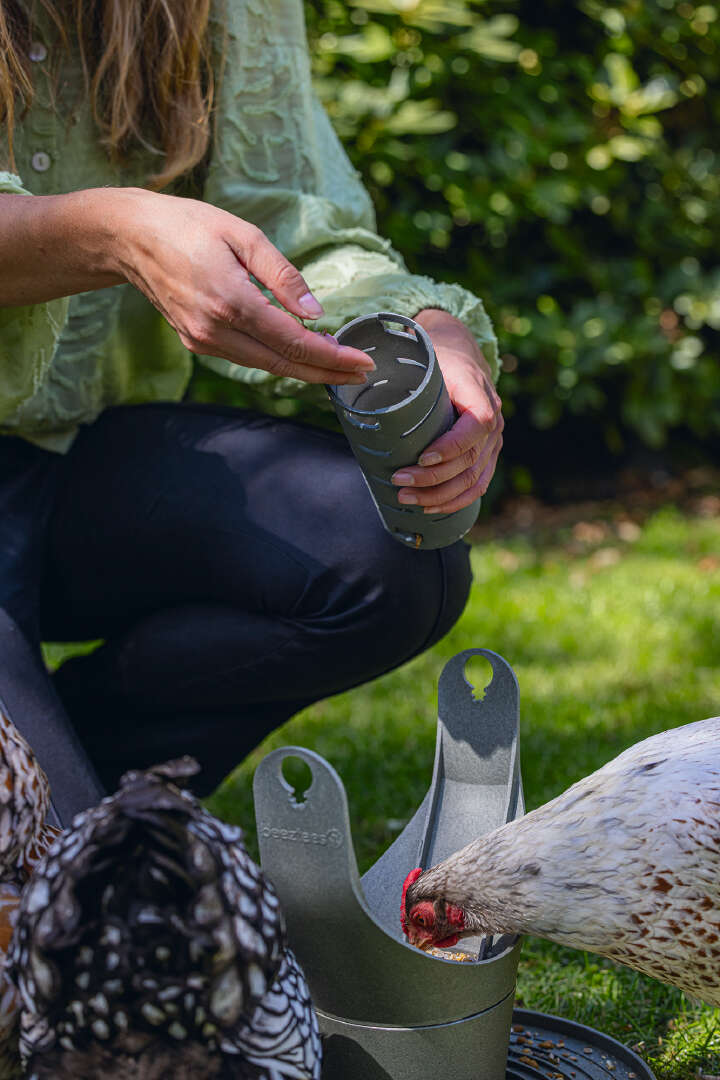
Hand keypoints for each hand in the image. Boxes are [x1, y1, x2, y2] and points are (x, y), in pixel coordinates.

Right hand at [111, 189, 374, 384]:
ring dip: (304, 370)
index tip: (363, 360)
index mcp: (232, 301)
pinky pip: (246, 359)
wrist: (130, 238)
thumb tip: (316, 311)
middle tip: (361, 375)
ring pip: (265, 367)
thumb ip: (282, 274)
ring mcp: (203, 341)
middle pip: (284, 365)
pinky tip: (299, 355)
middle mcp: (216, 330)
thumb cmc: (187, 225)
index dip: (332, 355)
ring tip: (339, 367)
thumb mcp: (243, 234)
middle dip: (326, 373)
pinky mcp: (196, 342)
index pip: (294, 342)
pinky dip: (276, 361)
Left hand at [390, 309, 502, 512]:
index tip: (421, 458)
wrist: (463, 359)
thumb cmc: (438, 362)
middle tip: (399, 482)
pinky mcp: (488, 458)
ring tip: (407, 498)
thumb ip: (407, 376)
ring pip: (473, 479)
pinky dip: (454, 501)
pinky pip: (477, 486)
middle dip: (433, 478)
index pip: (477, 425)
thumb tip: (357, 384)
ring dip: (439, 496)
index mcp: (479, 393)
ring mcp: (493, 442)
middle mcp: (493, 421)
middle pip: (469, 459)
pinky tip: (431, 508)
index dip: (451, 446)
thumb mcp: (426, 361)